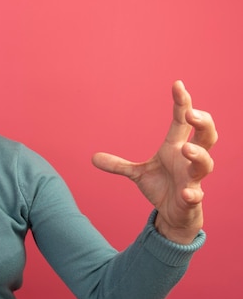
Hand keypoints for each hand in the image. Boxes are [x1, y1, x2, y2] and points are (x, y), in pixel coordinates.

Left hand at [92, 81, 216, 243]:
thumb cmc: (162, 187)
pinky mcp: (191, 199)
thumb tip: (93, 157)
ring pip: (205, 163)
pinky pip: (195, 196)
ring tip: (186, 150)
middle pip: (206, 136)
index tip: (177, 84)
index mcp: (176, 148)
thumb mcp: (137, 173)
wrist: (173, 214)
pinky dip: (192, 194)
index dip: (183, 103)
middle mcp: (188, 160)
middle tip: (190, 113)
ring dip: (198, 155)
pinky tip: (187, 193)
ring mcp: (192, 179)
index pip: (183, 121)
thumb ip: (118, 164)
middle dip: (203, 123)